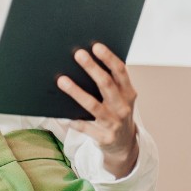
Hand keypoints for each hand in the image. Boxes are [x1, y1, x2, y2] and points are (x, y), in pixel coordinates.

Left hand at [57, 43, 139, 177]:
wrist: (124, 144)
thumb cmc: (117, 112)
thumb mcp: (121, 97)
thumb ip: (111, 82)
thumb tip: (87, 60)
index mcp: (129, 93)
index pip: (120, 71)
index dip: (109, 58)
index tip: (96, 46)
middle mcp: (123, 107)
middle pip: (106, 84)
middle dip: (92, 68)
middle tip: (78, 54)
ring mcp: (114, 123)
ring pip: (93, 105)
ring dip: (76, 92)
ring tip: (61, 80)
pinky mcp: (104, 138)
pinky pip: (85, 127)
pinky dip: (74, 120)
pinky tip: (62, 114)